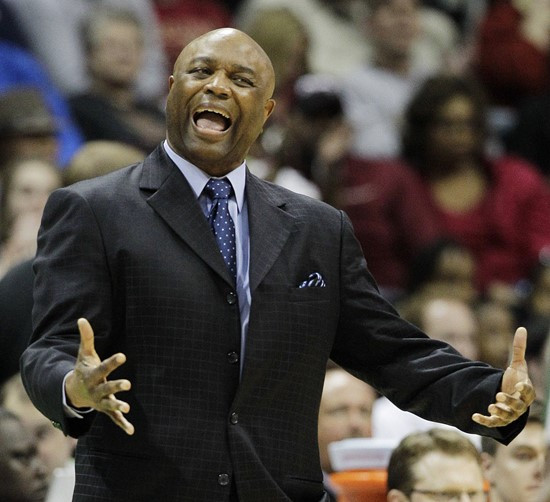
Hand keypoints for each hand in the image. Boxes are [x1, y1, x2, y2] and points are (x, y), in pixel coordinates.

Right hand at [65, 318, 133, 434]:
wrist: (74, 392)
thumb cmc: (83, 369)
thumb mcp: (84, 354)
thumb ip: (86, 337)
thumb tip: (82, 319)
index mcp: (92, 375)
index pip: (104, 367)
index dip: (113, 362)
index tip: (123, 356)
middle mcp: (96, 389)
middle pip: (107, 387)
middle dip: (116, 386)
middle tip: (128, 384)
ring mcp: (101, 400)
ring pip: (110, 404)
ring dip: (118, 406)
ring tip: (127, 407)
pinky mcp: (106, 409)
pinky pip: (114, 418)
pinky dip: (122, 424)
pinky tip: (132, 431)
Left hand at [472, 327, 534, 427]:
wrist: (509, 396)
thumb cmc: (515, 380)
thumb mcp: (517, 364)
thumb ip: (519, 349)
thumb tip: (521, 328)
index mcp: (526, 392)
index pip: (528, 393)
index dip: (525, 390)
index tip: (520, 385)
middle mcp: (520, 405)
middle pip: (517, 406)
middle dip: (509, 401)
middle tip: (498, 395)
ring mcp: (510, 414)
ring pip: (507, 416)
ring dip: (499, 412)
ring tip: (491, 406)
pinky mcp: (498, 419)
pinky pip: (492, 423)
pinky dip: (484, 421)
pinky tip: (474, 416)